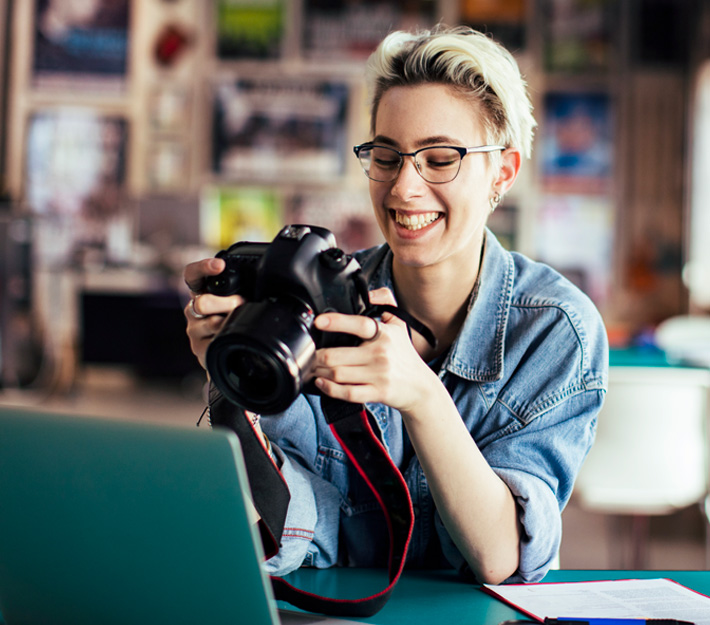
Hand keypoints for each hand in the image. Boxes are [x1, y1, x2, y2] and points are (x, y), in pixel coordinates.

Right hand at [183, 257, 243, 368]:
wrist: (232, 351)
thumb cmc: (236, 319)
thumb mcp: (238, 300)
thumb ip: (243, 289)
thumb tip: (267, 283)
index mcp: (201, 292)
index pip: (193, 275)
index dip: (203, 268)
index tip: (220, 265)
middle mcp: (193, 309)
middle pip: (202, 302)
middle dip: (227, 302)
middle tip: (242, 303)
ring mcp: (195, 329)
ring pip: (210, 323)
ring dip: (230, 321)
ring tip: (240, 322)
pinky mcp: (199, 348)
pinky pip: (214, 342)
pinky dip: (228, 339)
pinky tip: (234, 337)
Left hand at [312, 287, 437, 412]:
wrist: (420, 387)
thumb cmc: (405, 355)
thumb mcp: (399, 324)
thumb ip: (384, 302)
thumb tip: (368, 293)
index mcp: (385, 334)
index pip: (359, 325)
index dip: (336, 322)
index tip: (318, 322)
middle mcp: (381, 354)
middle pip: (337, 355)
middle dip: (317, 356)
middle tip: (309, 354)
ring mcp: (379, 375)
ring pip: (338, 374)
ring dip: (319, 371)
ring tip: (313, 368)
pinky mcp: (377, 393)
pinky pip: (347, 393)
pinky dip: (330, 389)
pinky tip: (322, 382)